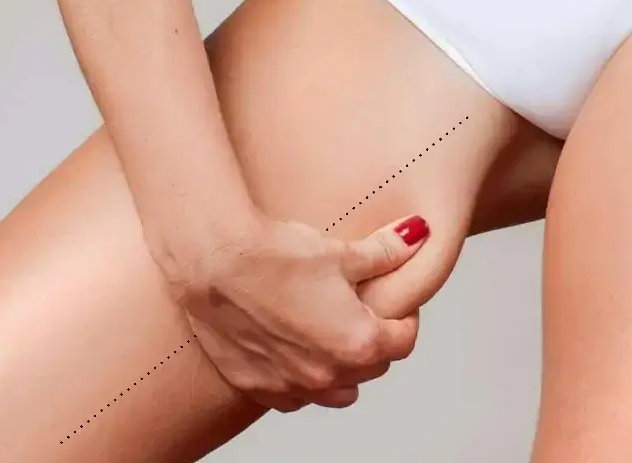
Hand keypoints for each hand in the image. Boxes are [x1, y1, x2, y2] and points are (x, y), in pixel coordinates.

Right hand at [157, 211, 430, 412]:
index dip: (403, 316)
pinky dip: (300, 377)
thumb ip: (387, 252)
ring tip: (326, 329)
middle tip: (357, 307)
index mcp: (359, 342)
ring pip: (336, 390)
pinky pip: (293, 395)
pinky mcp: (256, 385)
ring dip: (340, 366)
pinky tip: (291, 346)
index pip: (403, 340)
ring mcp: (291, 385)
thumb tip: (418, 235)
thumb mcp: (342, 252)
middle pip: (373, 366)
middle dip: (373, 340)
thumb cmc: (275, 255)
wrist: (213, 261)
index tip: (391, 298)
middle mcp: (328, 373)